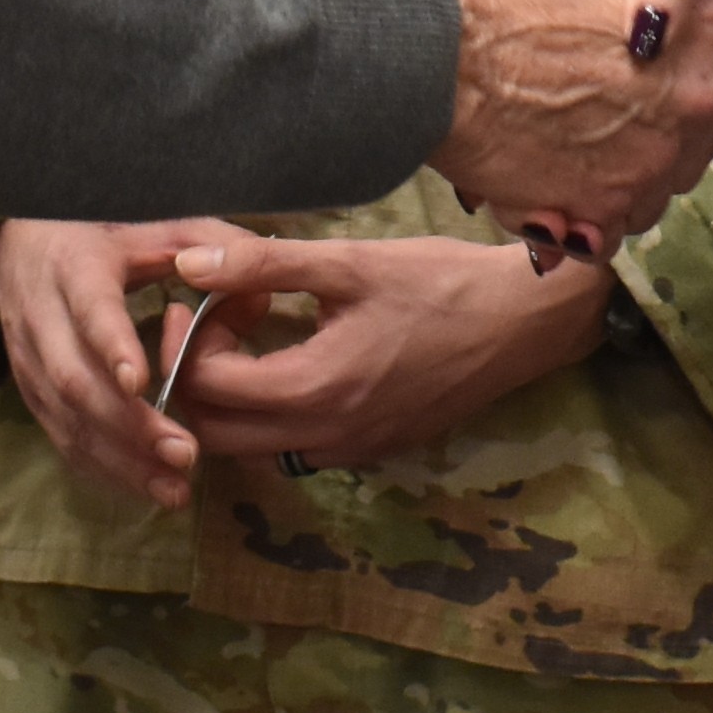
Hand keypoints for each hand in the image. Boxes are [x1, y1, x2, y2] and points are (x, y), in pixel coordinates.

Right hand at [0, 214, 236, 513]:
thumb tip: (261, 288)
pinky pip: (62, 439)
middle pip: (75, 380)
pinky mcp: (31, 393)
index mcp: (74, 269)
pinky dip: (102, 469)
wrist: (14, 248)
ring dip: (119, 460)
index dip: (111, 346)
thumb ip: (209, 246)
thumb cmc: (99, 234)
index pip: (90, 310)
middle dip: (128, 425)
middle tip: (185, 455)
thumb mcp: (150, 223)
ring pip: (67, 419)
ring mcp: (30, 362)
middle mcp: (42, 318)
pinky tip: (145, 488)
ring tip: (173, 488)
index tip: (141, 382)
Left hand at [164, 232, 616, 468]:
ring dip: (232, 398)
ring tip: (255, 334)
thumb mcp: (349, 262)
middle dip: (196, 377)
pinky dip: (272, 411)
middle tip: (217, 319)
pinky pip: (294, 445)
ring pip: (252, 447)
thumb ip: (263, 263)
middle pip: (214, 434)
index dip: (190, 338)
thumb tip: (187, 262)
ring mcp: (351, 449)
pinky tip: (295, 355)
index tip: (210, 293)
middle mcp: (327, 436)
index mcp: (315, 388)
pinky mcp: (372, 448)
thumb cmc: (441, 282)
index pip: (206, 387)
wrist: (525, 321)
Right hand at [429, 0, 712, 238]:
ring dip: (615, 180)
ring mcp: (653, 162)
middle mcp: (695, 98)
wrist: (423, 51)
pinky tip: (543, 199)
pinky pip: (604, 234)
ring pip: (651, 189)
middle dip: (648, 134)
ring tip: (558, 157)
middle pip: (693, 135)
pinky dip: (579, 224)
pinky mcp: (601, 213)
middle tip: (591, 119)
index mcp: (702, 20)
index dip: (676, 75)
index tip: (636, 74)